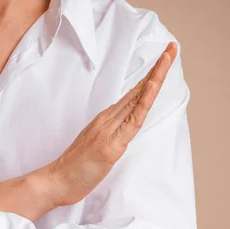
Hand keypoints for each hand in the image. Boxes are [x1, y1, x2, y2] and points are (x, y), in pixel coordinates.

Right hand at [44, 42, 178, 206]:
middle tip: (173, 48)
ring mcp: (109, 129)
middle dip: (157, 69)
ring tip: (167, 58)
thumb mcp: (96, 148)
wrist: (56, 180)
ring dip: (155, 78)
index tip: (163, 61)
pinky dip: (144, 101)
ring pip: (137, 99)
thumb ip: (109, 137)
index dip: (149, 78)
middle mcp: (108, 119)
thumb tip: (121, 133)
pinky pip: (133, 120)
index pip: (133, 95)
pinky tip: (152, 87)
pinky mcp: (111, 144)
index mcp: (106, 120)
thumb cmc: (75, 169)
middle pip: (138, 90)